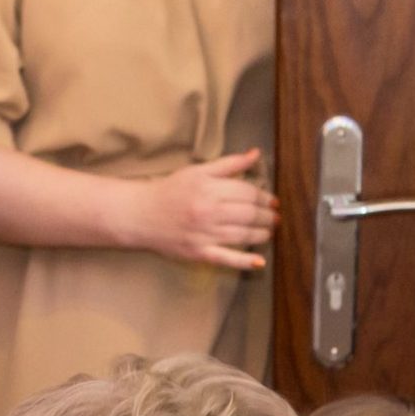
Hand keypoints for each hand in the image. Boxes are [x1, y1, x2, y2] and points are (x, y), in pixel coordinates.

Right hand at [133, 150, 277, 269]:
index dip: (264, 196)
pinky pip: (227, 259)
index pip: (248, 192)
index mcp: (209, 188)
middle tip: (275, 217)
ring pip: (244, 235)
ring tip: (268, 232)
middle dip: (268, 216)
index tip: (272, 201)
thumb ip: (229, 164)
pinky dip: (245, 261)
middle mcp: (209, 211)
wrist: (139, 215)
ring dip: (262, 234)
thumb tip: (256, 154)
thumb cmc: (169, 191)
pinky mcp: (198, 253)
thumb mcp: (198, 171)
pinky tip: (259, 261)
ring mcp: (204, 234)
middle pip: (250, 214)